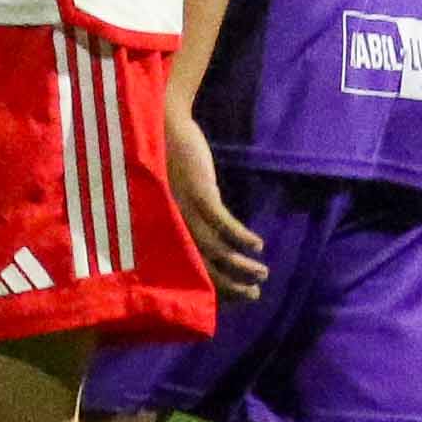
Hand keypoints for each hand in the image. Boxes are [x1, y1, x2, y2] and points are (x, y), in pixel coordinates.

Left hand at [163, 110, 268, 301]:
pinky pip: (222, 222)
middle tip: (253, 296)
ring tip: (261, 275)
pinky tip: (257, 245)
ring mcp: (185, 209)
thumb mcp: (168, 194)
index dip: (211, 286)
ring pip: (215, 250)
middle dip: (229, 285)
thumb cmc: (162, 156)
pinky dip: (241, 236)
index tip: (232, 299)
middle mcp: (171, 225)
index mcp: (163, 228)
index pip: (188, 269)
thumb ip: (181, 215)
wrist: (160, 122)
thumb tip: (203, 237)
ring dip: (241, 266)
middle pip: (202, 266)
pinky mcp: (199, 191)